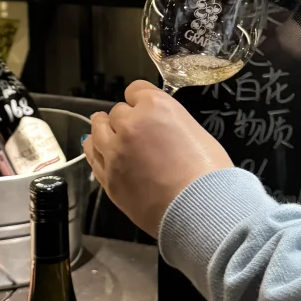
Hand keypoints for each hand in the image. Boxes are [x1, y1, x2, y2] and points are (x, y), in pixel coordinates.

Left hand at [83, 81, 232, 239]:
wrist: (199, 210)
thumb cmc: (207, 174)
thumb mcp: (195, 132)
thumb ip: (169, 123)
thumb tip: (158, 129)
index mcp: (155, 107)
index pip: (136, 90)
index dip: (140, 99)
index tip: (143, 107)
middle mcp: (129, 125)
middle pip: (116, 112)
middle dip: (126, 119)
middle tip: (136, 131)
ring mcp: (115, 153)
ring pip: (97, 130)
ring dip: (104, 130)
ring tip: (109, 135)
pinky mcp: (108, 178)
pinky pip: (92, 157)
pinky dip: (97, 152)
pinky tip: (103, 154)